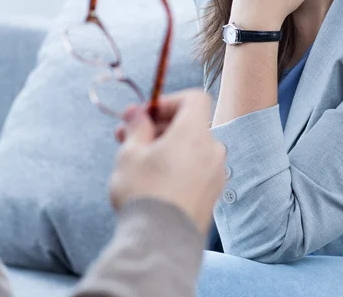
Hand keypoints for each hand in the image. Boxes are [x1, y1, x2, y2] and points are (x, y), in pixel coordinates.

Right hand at [109, 89, 225, 233]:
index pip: (193, 99)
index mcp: (195, 133)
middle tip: (127, 134)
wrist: (160, 243)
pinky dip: (177, 165)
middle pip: (188, 124)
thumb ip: (137, 127)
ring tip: (134, 158)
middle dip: (157, 126)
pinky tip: (152, 178)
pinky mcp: (212, 196)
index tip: (145, 114)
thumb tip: (138, 114)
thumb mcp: (130, 153)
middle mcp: (212, 150)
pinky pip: (195, 168)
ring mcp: (215, 175)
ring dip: (164, 146)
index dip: (167, 101)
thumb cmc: (144, 192)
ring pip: (190, 148)